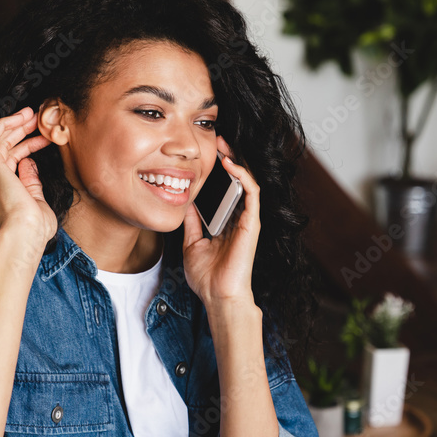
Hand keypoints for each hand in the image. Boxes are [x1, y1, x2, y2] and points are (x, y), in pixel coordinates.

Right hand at [0, 107, 56, 249]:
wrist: (24, 234)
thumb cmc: (34, 227)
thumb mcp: (36, 201)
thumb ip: (31, 182)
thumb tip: (29, 163)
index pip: (10, 161)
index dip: (27, 147)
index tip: (44, 138)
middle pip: (2, 148)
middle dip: (20, 132)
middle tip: (38, 120)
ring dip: (13, 124)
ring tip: (32, 114)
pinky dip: (5, 123)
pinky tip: (21, 117)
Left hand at [182, 137, 259, 306]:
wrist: (217, 297)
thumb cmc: (207, 277)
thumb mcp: (192, 243)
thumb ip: (192, 222)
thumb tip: (185, 201)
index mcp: (227, 222)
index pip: (226, 188)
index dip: (219, 170)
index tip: (206, 153)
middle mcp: (239, 218)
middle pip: (238, 181)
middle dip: (230, 157)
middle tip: (217, 139)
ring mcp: (247, 220)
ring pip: (247, 182)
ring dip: (237, 160)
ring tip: (224, 144)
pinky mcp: (251, 223)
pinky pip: (252, 193)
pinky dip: (243, 176)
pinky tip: (231, 164)